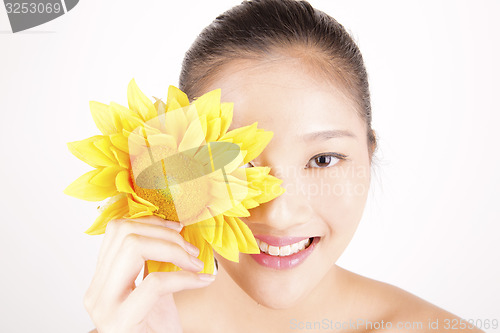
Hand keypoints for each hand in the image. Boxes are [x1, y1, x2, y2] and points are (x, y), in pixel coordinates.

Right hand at [83, 215, 214, 332]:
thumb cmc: (157, 329)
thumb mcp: (153, 290)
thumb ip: (151, 263)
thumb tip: (171, 228)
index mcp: (101, 279)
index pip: (117, 230)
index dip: (152, 222)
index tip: (179, 229)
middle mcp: (96, 290)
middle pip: (124, 233)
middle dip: (166, 234)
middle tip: (192, 249)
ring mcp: (104, 306)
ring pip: (133, 247)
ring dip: (174, 249)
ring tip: (196, 262)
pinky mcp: (120, 321)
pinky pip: (154, 282)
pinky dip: (185, 277)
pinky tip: (203, 280)